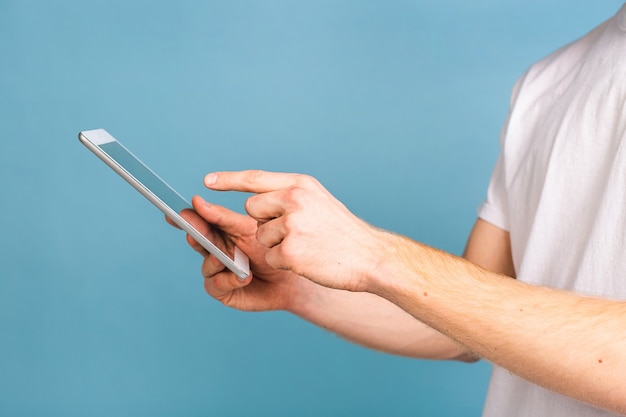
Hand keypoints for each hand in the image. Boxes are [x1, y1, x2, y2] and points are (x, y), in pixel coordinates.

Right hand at [168, 195, 305, 311]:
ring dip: (215, 261)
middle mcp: (214, 251)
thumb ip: (223, 218)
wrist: (290, 278)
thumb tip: (197, 202)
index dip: (188, 218)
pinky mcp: (222, 290)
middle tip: (192, 232)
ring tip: (221, 258)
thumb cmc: (271, 249)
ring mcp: (216, 271)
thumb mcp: (248, 229)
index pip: (200, 222)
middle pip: (200, 241)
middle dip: (195, 236)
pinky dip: (229, 280)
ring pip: (206, 264)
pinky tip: (244, 277)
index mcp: (219, 232)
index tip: (180, 213)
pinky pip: (217, 284)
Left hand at [205, 170, 387, 291]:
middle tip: (295, 231)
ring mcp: (292, 225)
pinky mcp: (291, 251)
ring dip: (277, 245)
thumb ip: (289, 196)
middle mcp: (294, 199)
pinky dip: (285, 263)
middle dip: (265, 223)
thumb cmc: (343, 232)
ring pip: (261, 237)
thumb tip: (255, 202)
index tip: (207, 182)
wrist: (371, 256)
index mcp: (300, 184)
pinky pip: (270, 257)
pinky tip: (307, 260)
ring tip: (307, 246)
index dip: (228, 180)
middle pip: (252, 210)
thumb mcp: (318, 201)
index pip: (255, 179)